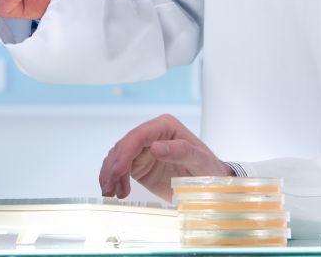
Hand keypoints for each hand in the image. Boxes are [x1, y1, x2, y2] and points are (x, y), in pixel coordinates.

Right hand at [99, 114, 230, 200]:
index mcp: (166, 127)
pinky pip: (119, 168)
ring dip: (110, 175)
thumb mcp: (201, 162)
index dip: (124, 153)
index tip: (117, 172)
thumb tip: (155, 146)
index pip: (138, 136)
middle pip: (123, 146)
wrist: (210, 184)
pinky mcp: (139, 164)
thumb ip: (182, 152)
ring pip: (117, 157)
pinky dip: (113, 180)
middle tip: (110, 189)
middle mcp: (152, 134)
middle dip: (113, 167)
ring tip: (111, 194)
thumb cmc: (209, 169)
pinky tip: (116, 193)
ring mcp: (143, 149)